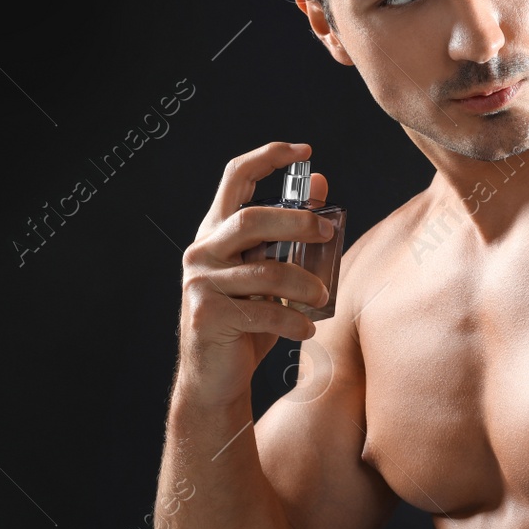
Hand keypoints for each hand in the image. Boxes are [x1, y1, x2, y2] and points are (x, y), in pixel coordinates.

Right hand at [176, 142, 334, 406]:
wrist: (215, 378)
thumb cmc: (247, 321)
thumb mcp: (269, 271)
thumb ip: (288, 232)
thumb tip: (320, 183)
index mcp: (216, 231)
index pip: (236, 176)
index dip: (269, 157)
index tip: (305, 149)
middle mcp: (201, 251)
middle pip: (251, 219)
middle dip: (296, 221)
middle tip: (328, 230)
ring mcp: (200, 282)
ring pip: (264, 271)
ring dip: (302, 283)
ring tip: (323, 297)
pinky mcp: (206, 315)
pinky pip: (259, 311)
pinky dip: (291, 322)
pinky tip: (306, 330)